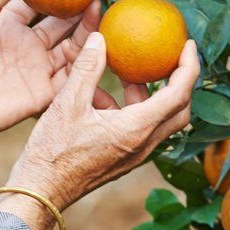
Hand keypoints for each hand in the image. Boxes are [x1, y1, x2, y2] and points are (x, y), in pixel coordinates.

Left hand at [0, 0, 107, 159]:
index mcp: (9, 26)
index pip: (37, 3)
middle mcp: (29, 44)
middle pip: (61, 22)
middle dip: (79, 6)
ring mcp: (40, 68)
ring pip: (73, 46)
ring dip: (88, 29)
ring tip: (100, 8)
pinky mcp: (47, 92)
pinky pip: (74, 76)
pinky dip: (90, 63)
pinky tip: (102, 45)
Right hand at [0, 32, 198, 229]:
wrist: (41, 191)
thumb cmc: (52, 152)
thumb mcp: (67, 104)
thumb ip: (87, 69)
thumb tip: (100, 38)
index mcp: (136, 129)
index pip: (178, 93)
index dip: (189, 66)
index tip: (187, 44)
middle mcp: (143, 144)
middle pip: (179, 110)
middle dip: (180, 82)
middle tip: (169, 59)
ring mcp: (134, 154)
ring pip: (159, 121)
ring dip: (152, 95)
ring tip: (130, 73)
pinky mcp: (122, 159)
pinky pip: (139, 130)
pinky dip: (132, 109)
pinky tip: (102, 97)